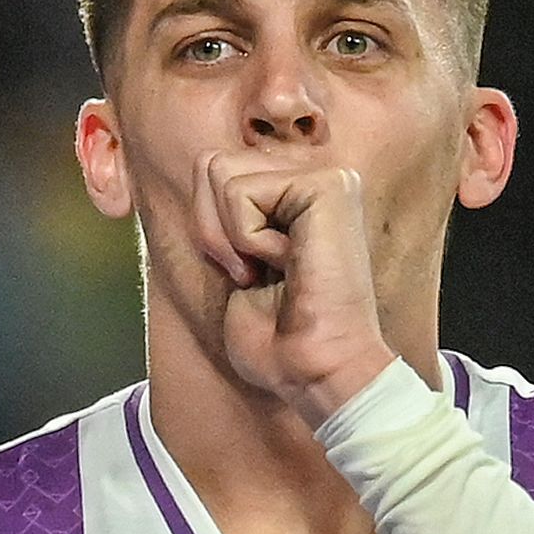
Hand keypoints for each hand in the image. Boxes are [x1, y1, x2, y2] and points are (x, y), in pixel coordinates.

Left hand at [191, 150, 396, 426]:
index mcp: (295, 193)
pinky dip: (248, 240)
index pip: (210, 171)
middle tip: (258, 274)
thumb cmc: (276, 337)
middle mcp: (315, 177)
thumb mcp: (232, 258)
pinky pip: (240, 192)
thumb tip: (204, 163)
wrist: (315, 371)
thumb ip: (222, 209)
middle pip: (210, 164)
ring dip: (231, 237)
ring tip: (274, 270)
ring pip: (220, 172)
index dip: (209, 232)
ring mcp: (327, 177)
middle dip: (212, 229)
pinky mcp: (330, 185)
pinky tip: (288, 265)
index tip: (251, 276)